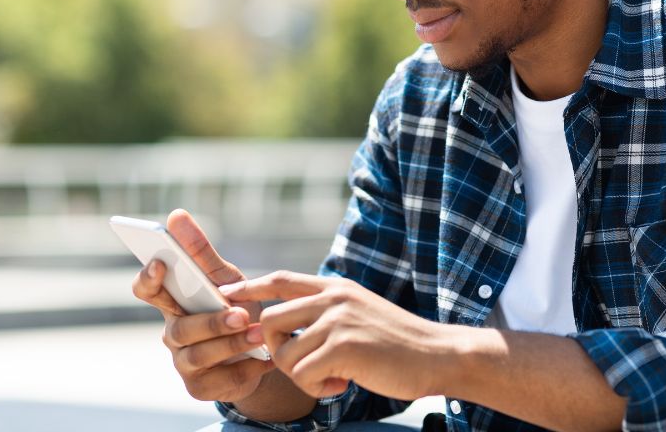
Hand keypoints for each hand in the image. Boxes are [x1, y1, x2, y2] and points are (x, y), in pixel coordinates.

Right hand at [130, 209, 273, 401]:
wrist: (261, 352)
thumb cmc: (235, 307)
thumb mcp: (225, 278)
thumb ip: (201, 252)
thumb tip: (175, 214)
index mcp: (173, 302)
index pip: (146, 289)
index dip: (148, 278)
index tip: (161, 264)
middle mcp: (172, 332)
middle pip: (179, 328)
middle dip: (211, 322)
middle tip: (241, 315)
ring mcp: (183, 362)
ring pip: (198, 355)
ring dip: (232, 343)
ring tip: (259, 334)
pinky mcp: (200, 387)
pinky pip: (219, 379)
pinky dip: (245, 367)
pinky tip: (264, 357)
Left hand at [221, 272, 449, 400]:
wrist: (438, 355)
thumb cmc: (399, 343)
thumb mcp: (360, 311)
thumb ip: (328, 311)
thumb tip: (289, 323)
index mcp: (335, 287)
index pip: (281, 279)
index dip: (250, 286)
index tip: (227, 292)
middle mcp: (333, 298)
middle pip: (269, 319)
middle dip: (275, 351)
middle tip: (303, 365)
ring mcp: (338, 320)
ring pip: (283, 353)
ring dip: (300, 375)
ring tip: (331, 377)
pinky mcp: (344, 347)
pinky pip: (302, 373)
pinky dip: (316, 387)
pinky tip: (340, 385)